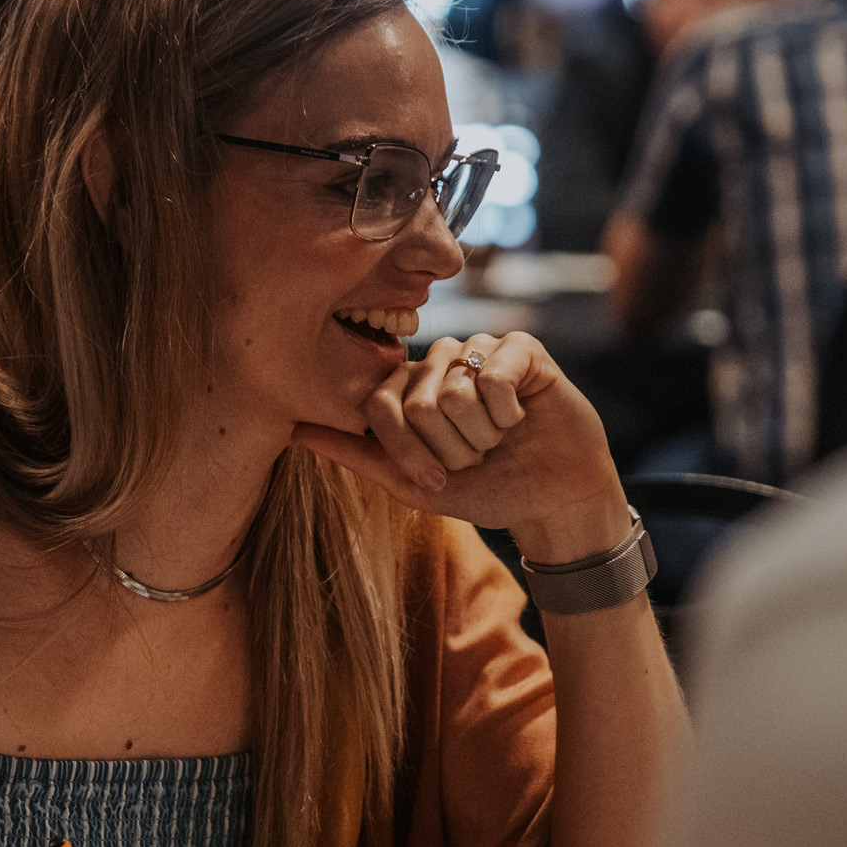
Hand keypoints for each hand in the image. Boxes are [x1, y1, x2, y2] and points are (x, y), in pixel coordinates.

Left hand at [293, 333, 631, 562]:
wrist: (552, 500)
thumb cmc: (485, 490)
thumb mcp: (413, 484)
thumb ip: (356, 453)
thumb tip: (293, 429)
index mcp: (409, 390)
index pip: (378, 406)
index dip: (408, 452)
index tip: (437, 478)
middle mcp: (439, 362)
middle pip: (417, 403)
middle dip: (451, 449)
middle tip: (478, 455)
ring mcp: (478, 349)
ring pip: (455, 392)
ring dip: (482, 435)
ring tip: (501, 437)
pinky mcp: (520, 347)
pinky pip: (493, 377)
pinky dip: (508, 413)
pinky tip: (523, 416)